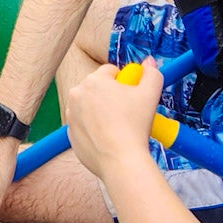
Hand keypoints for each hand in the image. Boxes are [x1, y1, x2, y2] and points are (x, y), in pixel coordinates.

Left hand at [64, 60, 165, 182]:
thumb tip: (149, 62)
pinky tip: (108, 138)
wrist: (120, 160)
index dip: (125, 81)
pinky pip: (84, 125)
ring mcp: (71, 115)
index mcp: (93, 80)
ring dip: (101, 111)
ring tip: (118, 126)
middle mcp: (77, 94)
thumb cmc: (135, 126)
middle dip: (111, 96)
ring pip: (90, 106)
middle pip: (98, 88)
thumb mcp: (151, 94)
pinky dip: (94, 129)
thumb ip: (152, 73)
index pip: (110, 71)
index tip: (132, 95)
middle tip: (127, 112)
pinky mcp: (70, 134)